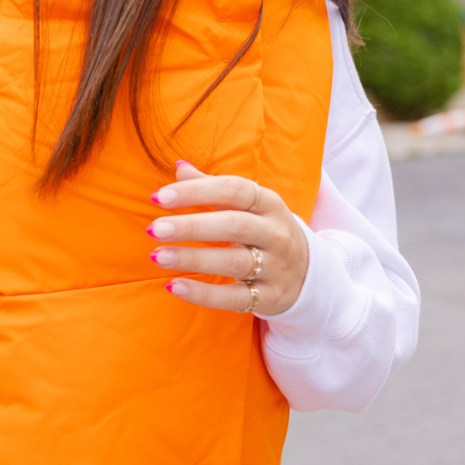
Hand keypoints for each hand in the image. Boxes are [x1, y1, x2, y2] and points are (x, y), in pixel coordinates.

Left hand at [146, 160, 308, 315]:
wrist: (309, 273)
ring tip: (157, 256)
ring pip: (234, 262)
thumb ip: (212, 186)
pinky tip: (173, 286)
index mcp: (269, 203)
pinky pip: (235, 298)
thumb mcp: (248, 205)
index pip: (233, 190)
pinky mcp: (270, 298)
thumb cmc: (263, 230)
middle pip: (234, 226)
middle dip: (191, 226)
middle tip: (154, 229)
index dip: (196, 191)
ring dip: (192, 259)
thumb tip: (179, 166)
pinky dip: (203, 294)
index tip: (159, 197)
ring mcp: (275, 267)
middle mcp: (275, 233)